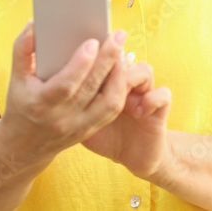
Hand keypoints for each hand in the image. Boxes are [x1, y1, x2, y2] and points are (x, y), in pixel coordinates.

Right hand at [0, 21, 147, 160]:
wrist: (24, 146)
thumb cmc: (21, 104)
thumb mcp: (16, 78)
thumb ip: (22, 49)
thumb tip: (35, 24)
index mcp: (41, 104)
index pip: (66, 85)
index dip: (80, 64)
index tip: (93, 42)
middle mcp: (62, 118)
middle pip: (91, 89)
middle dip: (108, 60)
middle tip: (118, 36)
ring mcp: (79, 126)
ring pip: (108, 103)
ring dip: (119, 76)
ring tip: (123, 52)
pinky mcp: (91, 130)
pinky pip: (112, 110)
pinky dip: (120, 89)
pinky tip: (121, 70)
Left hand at [81, 61, 172, 179]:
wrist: (135, 157)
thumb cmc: (105, 138)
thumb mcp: (83, 121)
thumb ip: (72, 104)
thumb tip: (49, 87)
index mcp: (107, 84)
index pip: (103, 60)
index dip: (96, 54)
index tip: (84, 54)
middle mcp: (127, 84)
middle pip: (123, 60)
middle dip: (112, 57)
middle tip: (104, 60)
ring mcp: (144, 94)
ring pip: (144, 70)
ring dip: (132, 76)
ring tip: (121, 88)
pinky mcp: (160, 110)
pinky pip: (163, 95)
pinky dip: (153, 98)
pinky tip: (140, 110)